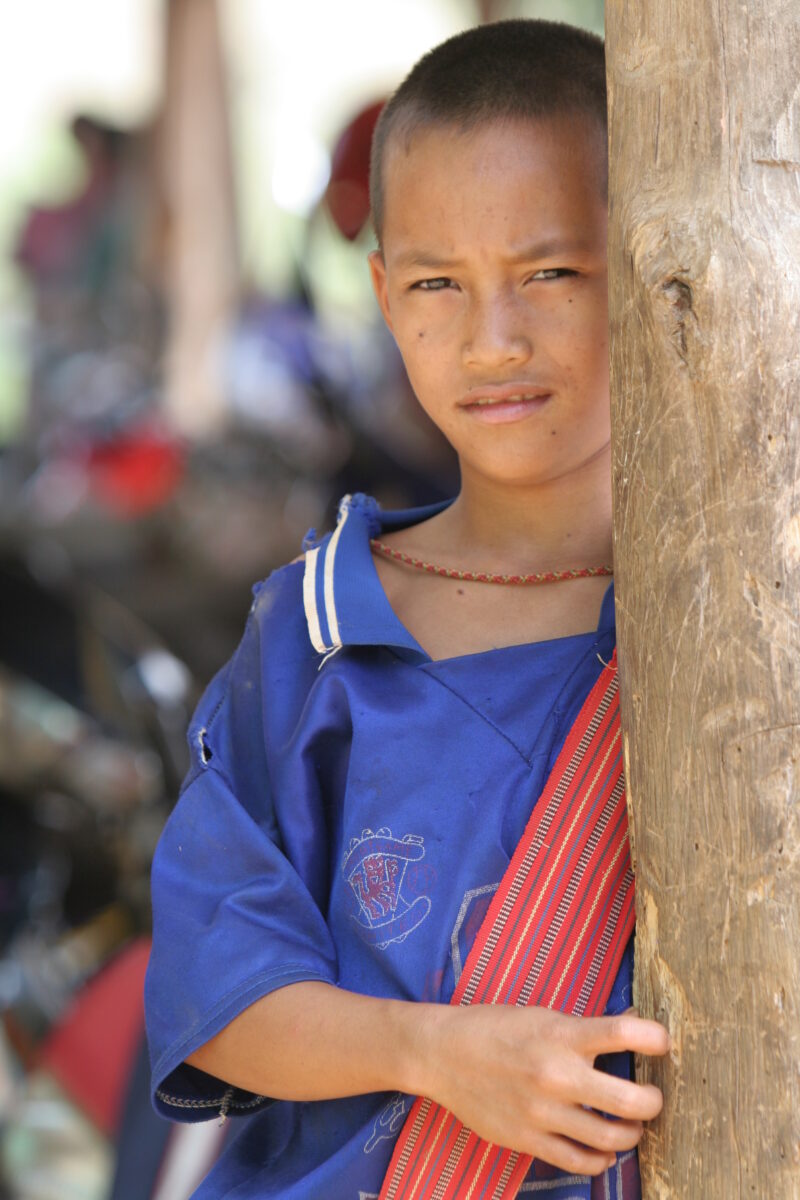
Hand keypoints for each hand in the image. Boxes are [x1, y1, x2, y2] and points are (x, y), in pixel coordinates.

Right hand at [417, 1004, 668, 1176]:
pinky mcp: (528, 1140)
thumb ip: (586, 1028)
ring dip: (631, 1134)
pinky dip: (600, 1160)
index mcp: (562, 1034)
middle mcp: (557, 1074)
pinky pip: (580, 1161)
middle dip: (653, 1102)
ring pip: (611, 1139)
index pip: (625, 1034)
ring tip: (629, 1125)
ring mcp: (543, 1112)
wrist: (444, 1054)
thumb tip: (635, 1027)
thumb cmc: (497, 1028)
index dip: (657, 1039)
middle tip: (652, 1098)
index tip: (663, 1044)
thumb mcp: (543, 1015)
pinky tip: (602, 1150)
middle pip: (631, 1101)